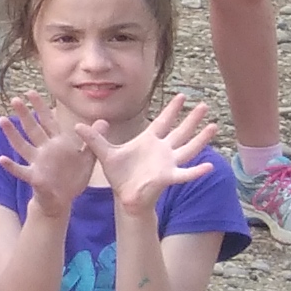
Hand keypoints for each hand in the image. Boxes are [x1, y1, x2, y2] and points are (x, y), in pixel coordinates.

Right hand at [0, 92, 101, 210]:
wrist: (64, 199)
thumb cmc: (73, 176)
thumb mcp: (87, 157)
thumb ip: (93, 139)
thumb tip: (104, 121)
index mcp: (57, 143)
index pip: (48, 121)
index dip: (40, 107)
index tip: (30, 92)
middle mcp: (44, 150)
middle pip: (33, 129)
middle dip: (24, 115)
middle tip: (15, 100)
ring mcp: (37, 162)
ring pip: (22, 146)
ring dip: (12, 134)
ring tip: (3, 120)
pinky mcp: (34, 177)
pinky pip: (21, 171)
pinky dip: (11, 166)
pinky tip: (1, 159)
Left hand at [80, 94, 221, 211]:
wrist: (123, 195)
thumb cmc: (118, 174)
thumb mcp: (104, 153)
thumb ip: (94, 138)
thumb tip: (77, 125)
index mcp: (149, 141)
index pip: (163, 121)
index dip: (172, 109)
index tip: (182, 96)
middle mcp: (162, 150)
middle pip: (180, 131)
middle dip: (192, 119)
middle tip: (204, 105)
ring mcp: (168, 163)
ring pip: (188, 148)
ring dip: (201, 139)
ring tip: (213, 126)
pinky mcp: (168, 177)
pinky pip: (185, 174)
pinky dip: (197, 171)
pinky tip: (209, 166)